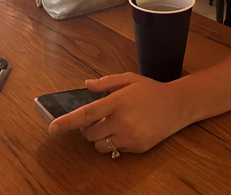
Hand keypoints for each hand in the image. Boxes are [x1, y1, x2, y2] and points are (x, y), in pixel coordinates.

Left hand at [49, 73, 186, 153]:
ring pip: (101, 145)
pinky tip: (127, 129)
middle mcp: (123, 121)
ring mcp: (130, 137)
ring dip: (99, 137)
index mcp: (118, 101)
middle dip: (87, 128)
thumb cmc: (151, 91)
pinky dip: (115, 142)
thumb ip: (106, 82)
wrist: (177, 106)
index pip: (88, 113)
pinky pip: (115, 150)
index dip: (68, 121)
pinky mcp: (137, 148)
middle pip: (90, 134)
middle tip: (96, 119)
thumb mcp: (130, 79)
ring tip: (112, 124)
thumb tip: (87, 85)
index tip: (53, 127)